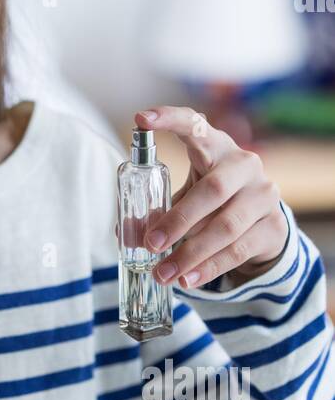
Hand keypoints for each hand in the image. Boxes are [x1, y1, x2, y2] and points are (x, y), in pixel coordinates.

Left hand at [124, 106, 288, 288]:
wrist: (262, 222)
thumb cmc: (215, 200)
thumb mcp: (189, 194)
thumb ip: (161, 207)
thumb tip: (126, 232)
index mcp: (216, 146)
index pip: (195, 124)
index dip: (170, 119)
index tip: (141, 120)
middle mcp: (245, 165)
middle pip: (213, 190)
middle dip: (178, 220)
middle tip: (150, 244)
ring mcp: (264, 195)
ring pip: (226, 226)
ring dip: (191, 253)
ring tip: (163, 273)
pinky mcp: (274, 226)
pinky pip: (239, 249)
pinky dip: (210, 267)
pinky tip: (188, 279)